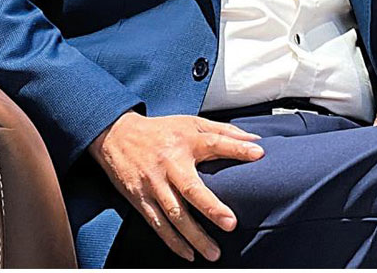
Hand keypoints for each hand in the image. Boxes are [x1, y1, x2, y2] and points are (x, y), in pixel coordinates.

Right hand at [88, 111, 264, 261]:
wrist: (117, 135)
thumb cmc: (161, 130)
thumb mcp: (191, 123)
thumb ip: (223, 131)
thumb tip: (254, 141)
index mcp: (186, 141)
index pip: (215, 143)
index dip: (237, 148)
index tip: (259, 155)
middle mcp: (170, 163)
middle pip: (191, 188)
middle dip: (211, 207)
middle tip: (230, 223)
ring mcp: (154, 183)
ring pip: (175, 214)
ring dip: (194, 236)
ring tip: (213, 253)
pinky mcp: (140, 198)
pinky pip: (158, 224)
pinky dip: (172, 241)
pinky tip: (188, 254)